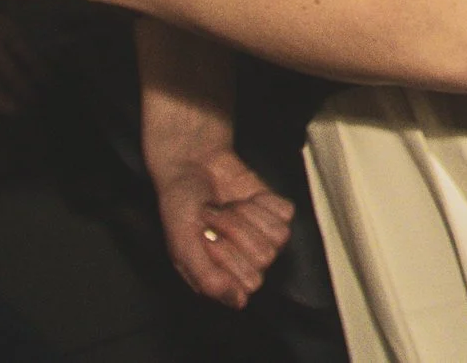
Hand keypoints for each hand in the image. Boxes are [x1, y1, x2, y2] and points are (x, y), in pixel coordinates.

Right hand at [151, 144, 294, 308]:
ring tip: (228, 207)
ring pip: (279, 236)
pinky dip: (262, 200)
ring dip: (247, 214)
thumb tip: (238, 301)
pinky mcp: (277, 213)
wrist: (193, 165)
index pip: (249, 283)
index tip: (208, 239)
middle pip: (265, 258)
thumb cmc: (182, 207)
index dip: (230, 258)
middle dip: (237, 231)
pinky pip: (285, 212)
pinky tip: (245, 198)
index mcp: (223, 278)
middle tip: (215, 218)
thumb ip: (206, 278)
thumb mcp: (182, 245)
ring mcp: (265, 238)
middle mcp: (247, 263)